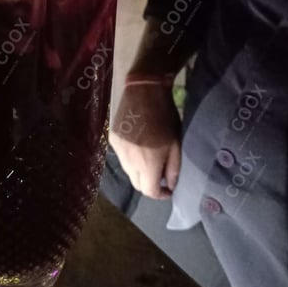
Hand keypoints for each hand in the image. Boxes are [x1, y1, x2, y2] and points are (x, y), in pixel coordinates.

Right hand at [110, 83, 181, 199]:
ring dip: (139, 171)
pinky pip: (122, 157)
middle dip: (149, 184)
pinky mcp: (112, 140)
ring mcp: (118, 151)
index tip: (168, 189)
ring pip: (128, 171)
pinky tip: (138, 144)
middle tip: (160, 174)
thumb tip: (170, 186)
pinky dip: (131, 158)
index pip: (149, 191)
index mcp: (148, 164)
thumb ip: (173, 168)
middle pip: (137, 184)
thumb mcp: (176, 144)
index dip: (161, 194)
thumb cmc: (165, 117)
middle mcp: (129, 162)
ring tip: (150, 157)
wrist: (142, 92)